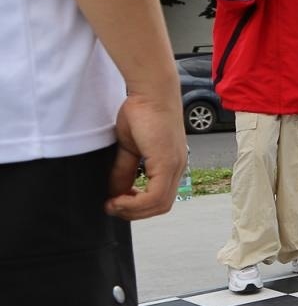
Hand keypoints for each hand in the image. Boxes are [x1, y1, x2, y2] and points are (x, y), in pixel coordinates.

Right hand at [105, 91, 185, 219]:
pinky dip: (134, 203)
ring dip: (132, 210)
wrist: (150, 92)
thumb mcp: (129, 148)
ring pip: (158, 204)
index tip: (115, 203)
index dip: (137, 207)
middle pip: (160, 206)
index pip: (160, 198)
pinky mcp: (167, 162)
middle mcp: (177, 168)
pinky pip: (155, 195)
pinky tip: (118, 197)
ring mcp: (175, 166)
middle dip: (133, 212)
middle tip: (111, 207)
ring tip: (112, 204)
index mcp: (170, 165)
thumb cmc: (141, 113)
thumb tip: (114, 191)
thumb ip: (124, 170)